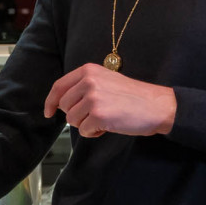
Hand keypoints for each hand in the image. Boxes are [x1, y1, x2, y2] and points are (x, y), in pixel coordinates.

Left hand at [43, 64, 176, 138]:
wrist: (156, 105)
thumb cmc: (133, 96)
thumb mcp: (106, 80)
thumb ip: (84, 86)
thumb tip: (61, 102)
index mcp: (88, 71)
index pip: (59, 86)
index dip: (51, 101)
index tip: (48, 112)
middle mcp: (88, 82)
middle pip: (65, 106)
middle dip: (76, 116)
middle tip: (95, 115)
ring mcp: (93, 98)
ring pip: (72, 120)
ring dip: (86, 125)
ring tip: (104, 120)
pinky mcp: (99, 115)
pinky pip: (84, 131)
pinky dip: (94, 134)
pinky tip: (108, 127)